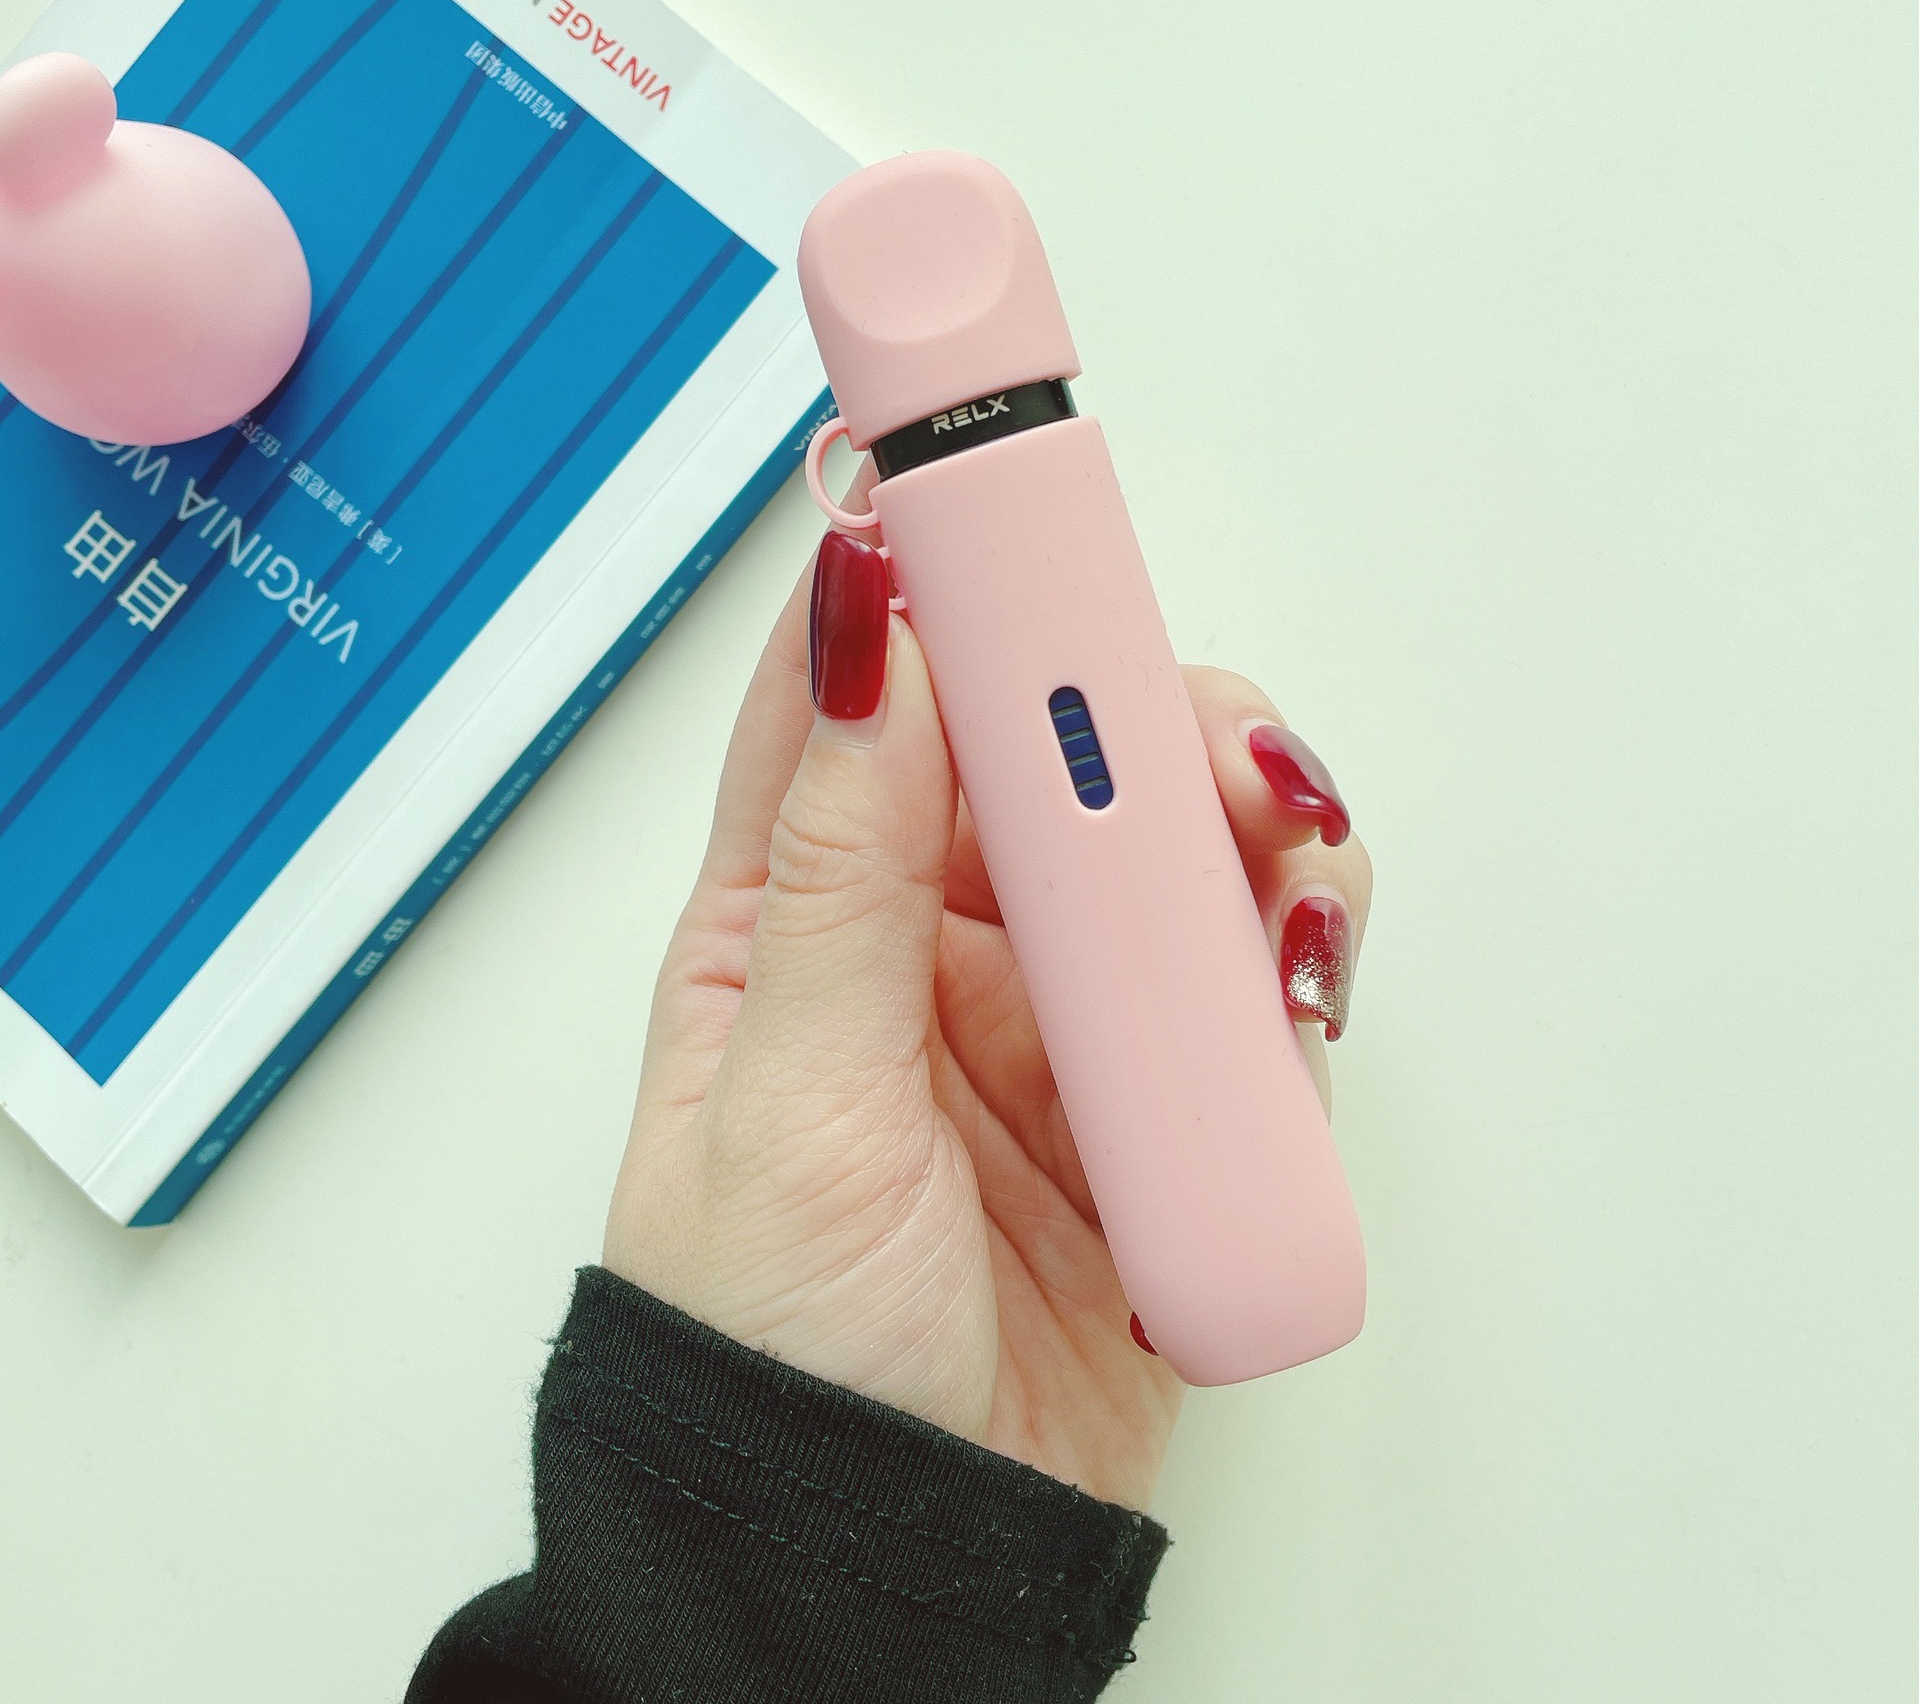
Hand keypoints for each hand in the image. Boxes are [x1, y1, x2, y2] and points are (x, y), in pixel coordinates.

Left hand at [603, 531, 1371, 1512]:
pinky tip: (1295, 964)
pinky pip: (1244, 977)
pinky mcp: (1163, 1097)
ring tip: (1272, 848)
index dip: (924, 585)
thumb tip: (872, 650)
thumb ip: (841, 877)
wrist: (893, 1579)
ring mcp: (1061, 1018)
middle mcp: (937, 945)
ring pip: (1168, 847)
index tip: (980, 491)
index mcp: (800, 917)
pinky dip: (1287, 948)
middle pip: (1049, 754)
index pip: (867, 703)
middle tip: (1181, 723)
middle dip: (1127, 709)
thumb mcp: (784, 1105)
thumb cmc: (776, 1359)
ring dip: (1234, 818)